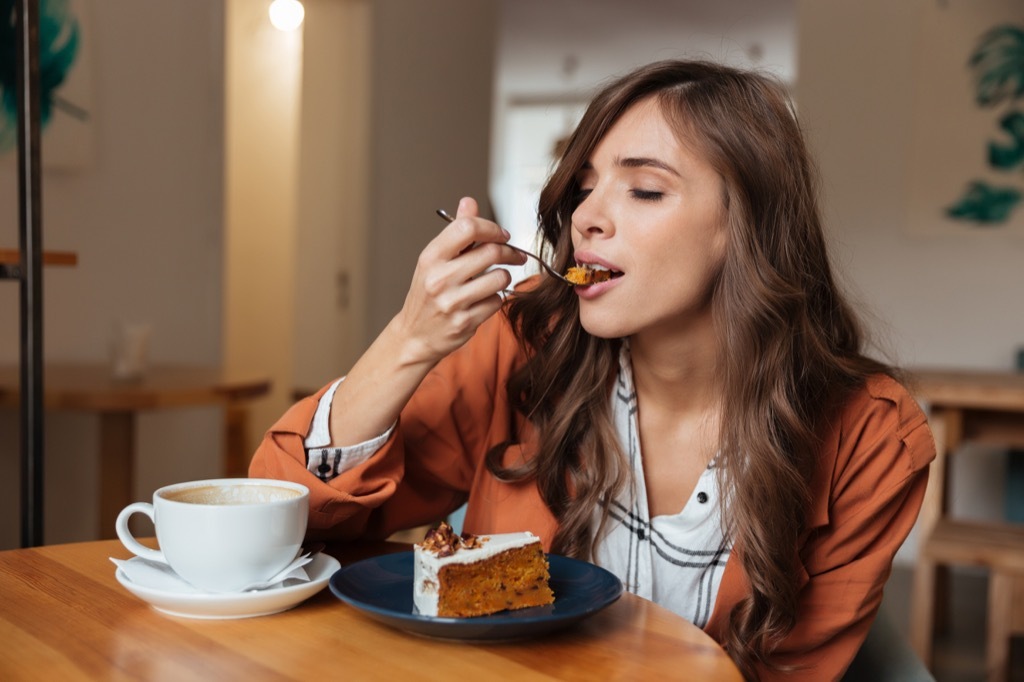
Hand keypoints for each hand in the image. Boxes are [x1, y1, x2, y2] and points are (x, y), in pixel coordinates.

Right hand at [392, 197, 526, 365]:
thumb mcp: (434, 261)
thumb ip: (455, 233)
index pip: (467, 227)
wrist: (414, 336)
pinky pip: (497, 302)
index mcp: (430, 257)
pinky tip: (484, 300)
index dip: (492, 228)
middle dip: (510, 252)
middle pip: (491, 252)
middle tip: (514, 255)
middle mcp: (439, 278)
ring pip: (500, 278)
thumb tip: (469, 202)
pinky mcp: (465, 323)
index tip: (502, 235)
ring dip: (503, 277)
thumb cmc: (427, 295)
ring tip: (495, 280)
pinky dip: (496, 299)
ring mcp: (452, 302)